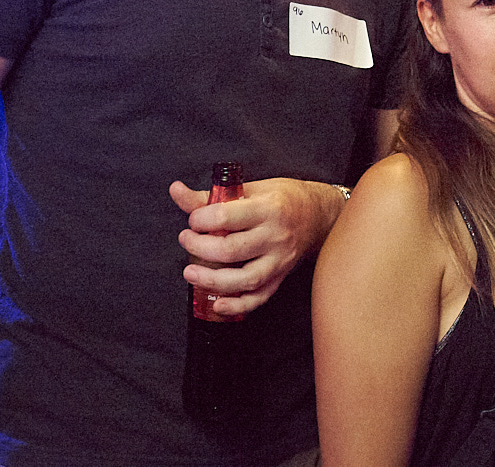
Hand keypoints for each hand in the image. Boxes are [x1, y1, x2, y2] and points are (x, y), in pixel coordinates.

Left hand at [170, 177, 342, 316]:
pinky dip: (237, 306)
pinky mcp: (280, 278)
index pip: (226, 216)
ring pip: (245, 279)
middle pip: (231, 250)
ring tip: (191, 272)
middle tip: (186, 240)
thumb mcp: (250, 189)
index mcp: (268, 208)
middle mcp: (276, 236)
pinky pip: (259, 298)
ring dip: (212, 280)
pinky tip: (217, 304)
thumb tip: (176, 191)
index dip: (201, 219)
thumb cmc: (282, 199)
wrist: (318, 215)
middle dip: (200, 247)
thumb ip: (210, 196)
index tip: (193, 219)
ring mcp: (280, 260)